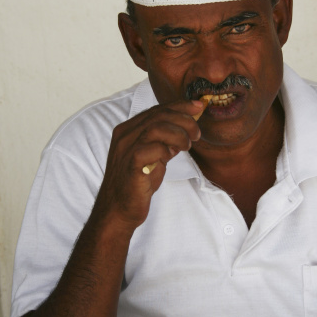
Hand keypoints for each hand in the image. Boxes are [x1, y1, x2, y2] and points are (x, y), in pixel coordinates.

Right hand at [89, 99, 203, 231]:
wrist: (119, 210)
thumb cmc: (137, 183)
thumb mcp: (154, 157)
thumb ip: (165, 142)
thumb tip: (186, 129)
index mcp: (128, 129)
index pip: (156, 109)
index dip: (179, 106)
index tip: (198, 107)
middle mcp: (125, 135)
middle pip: (159, 115)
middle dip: (184, 120)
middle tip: (196, 133)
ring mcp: (126, 148)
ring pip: (156, 128)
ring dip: (178, 134)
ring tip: (187, 145)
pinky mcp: (131, 164)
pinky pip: (153, 148)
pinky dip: (166, 150)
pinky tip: (170, 157)